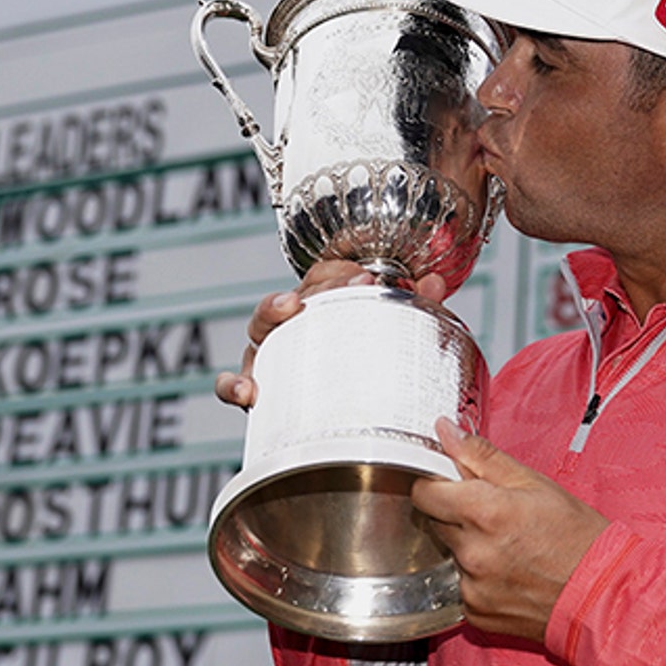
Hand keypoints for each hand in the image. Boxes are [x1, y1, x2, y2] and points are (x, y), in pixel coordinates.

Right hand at [213, 262, 448, 408]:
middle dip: (302, 290)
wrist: (341, 392)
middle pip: (286, 296)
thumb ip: (415, 303)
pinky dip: (232, 385)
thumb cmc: (364, 347)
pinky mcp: (258, 385)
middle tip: (315, 296)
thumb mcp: (392, 324)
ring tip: (284, 315)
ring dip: (268, 319)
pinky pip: (230, 383)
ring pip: (256, 331)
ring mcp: (269, 352)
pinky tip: (247, 392)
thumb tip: (435, 283)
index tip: (367, 278)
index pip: (322, 275)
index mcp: (320, 299)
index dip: (341, 274)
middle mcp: (289, 320)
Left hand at [411, 418, 609, 643]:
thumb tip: (448, 433)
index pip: (424, 492)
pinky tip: (508, 569)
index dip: (435, 482)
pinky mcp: (475, 611)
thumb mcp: (534, 482)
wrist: (601, 593)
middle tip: (493, 511)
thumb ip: (482, 457)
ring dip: (468, 543)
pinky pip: (461, 583)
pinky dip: (477, 574)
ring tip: (507, 544)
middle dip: (455, 511)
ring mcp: (471, 586)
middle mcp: (472, 552)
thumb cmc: (578, 538)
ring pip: (449, 552)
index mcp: (484, 512)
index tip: (449, 481)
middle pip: (434, 520)